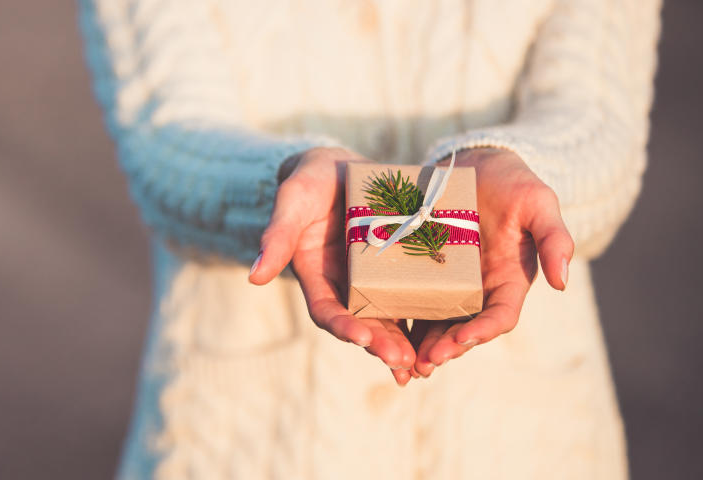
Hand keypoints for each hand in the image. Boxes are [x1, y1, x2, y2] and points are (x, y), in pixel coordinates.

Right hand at [248, 147, 416, 385]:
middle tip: (401, 361)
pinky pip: (414, 293)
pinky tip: (448, 329)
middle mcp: (345, 284)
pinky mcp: (398, 266)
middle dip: (380, 344)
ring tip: (423, 362)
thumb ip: (276, 236)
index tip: (360, 336)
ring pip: (390, 317)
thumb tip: (254, 277)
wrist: (338, 165)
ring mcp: (373, 278)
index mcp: (316, 275)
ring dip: (405, 341)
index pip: (326, 310)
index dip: (342, 325)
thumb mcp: (292, 201)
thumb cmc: (308, 180)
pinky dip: (426, 313)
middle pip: (362, 322)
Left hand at [410, 148, 573, 377]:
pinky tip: (380, 330)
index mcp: (509, 281)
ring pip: (435, 322)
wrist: (478, 164)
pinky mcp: (421, 272)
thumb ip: (555, 239)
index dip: (483, 331)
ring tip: (404, 363)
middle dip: (447, 347)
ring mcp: (448, 283)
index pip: (500, 316)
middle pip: (463, 328)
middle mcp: (478, 289)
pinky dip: (399, 318)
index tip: (464, 339)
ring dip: (421, 344)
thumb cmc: (513, 183)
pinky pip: (409, 299)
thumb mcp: (539, 203)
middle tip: (427, 361)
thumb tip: (562, 283)